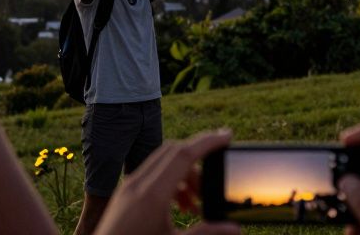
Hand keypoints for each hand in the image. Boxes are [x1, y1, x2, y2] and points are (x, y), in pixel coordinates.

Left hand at [94, 130, 237, 234]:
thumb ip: (206, 233)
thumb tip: (235, 229)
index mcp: (153, 194)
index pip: (184, 154)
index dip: (208, 142)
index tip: (227, 135)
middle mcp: (139, 183)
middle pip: (174, 151)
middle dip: (198, 158)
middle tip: (213, 176)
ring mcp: (129, 186)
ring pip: (163, 162)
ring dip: (184, 173)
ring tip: (195, 203)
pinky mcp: (124, 193)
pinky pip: (151, 174)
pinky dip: (170, 181)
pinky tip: (178, 206)